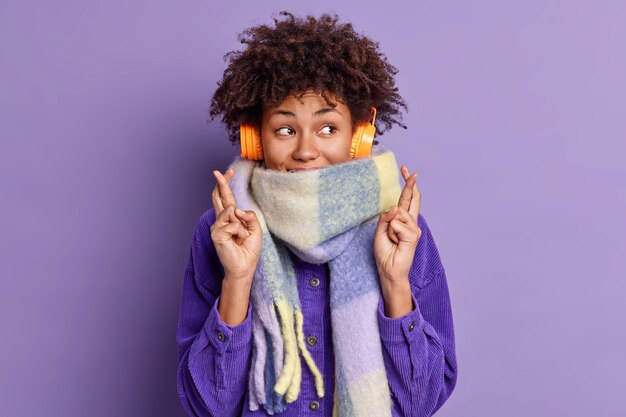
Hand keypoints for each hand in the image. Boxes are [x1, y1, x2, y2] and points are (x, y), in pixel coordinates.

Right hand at [210, 168, 261, 281]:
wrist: (245, 266)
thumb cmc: (249, 249)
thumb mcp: (255, 229)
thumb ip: (249, 216)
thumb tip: (235, 208)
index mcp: (231, 218)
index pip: (226, 198)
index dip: (226, 184)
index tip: (229, 171)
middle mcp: (222, 220)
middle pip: (219, 197)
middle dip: (220, 184)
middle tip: (217, 171)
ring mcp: (217, 226)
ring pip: (230, 212)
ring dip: (242, 226)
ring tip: (241, 238)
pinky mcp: (216, 234)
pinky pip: (232, 224)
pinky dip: (239, 232)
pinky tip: (237, 240)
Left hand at [374, 166, 421, 285]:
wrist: (389, 269)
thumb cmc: (385, 252)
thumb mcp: (380, 231)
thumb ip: (386, 218)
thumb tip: (394, 208)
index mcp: (403, 220)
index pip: (406, 199)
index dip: (407, 185)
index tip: (405, 170)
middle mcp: (411, 222)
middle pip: (411, 199)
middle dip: (410, 184)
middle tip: (411, 172)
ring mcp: (414, 228)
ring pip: (398, 213)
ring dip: (390, 227)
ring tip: (392, 240)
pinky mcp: (413, 235)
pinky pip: (397, 224)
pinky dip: (392, 232)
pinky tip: (396, 242)